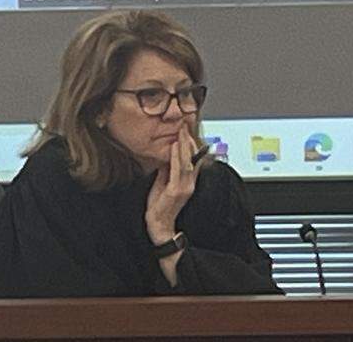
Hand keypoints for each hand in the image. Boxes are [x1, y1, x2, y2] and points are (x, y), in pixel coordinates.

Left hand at [144, 122, 201, 244]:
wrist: (159, 226)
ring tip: (180, 132)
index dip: (192, 145)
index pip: (193, 160)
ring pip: (186, 162)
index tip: (187, 131)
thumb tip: (165, 156)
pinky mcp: (175, 191)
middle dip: (188, 141)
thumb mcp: (163, 184)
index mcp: (188, 182)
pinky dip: (175, 157)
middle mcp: (189, 184)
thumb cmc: (160, 206)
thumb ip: (166, 170)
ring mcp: (184, 187)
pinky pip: (176, 170)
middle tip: (185, 126)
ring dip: (183, 146)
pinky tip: (173, 147)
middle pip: (192, 158)